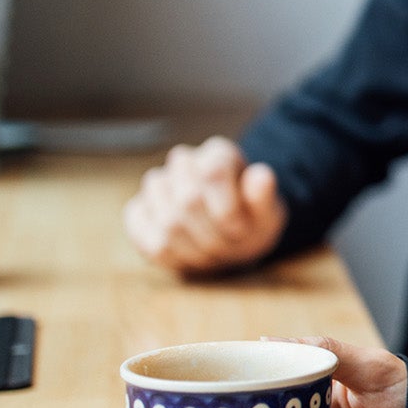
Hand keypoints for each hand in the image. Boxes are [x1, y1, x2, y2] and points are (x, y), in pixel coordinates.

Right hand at [123, 136, 287, 273]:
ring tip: (210, 252)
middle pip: (188, 200)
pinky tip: (185, 254)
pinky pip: (141, 232)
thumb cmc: (250, 221)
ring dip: (192, 248)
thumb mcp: (268, 213)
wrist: (229, 234)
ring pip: (166, 220)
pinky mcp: (138, 209)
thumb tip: (262, 174)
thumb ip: (265, 197)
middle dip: (212, 235)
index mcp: (219, 153)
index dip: (227, 210)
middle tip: (227, 247)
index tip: (241, 230)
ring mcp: (157, 184)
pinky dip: (165, 252)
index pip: (213, 173)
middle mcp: (184, 161)